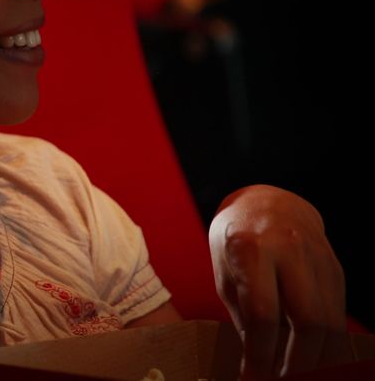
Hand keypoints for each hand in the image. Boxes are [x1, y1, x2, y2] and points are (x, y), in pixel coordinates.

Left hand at [208, 184, 349, 379]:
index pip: (264, 315)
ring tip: (298, 374)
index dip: (260, 355)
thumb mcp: (225, 274)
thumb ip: (242, 315)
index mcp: (252, 250)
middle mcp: (291, 252)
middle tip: (281, 380)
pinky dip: (328, 342)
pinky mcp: (336, 269)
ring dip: (318, 357)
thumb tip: (256, 361)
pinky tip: (314, 357)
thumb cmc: (235, 241)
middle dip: (299, 362)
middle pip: (308, 321)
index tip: (253, 378)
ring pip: (331, 321)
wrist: (268, 202)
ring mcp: (319, 259)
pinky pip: (338, 313)